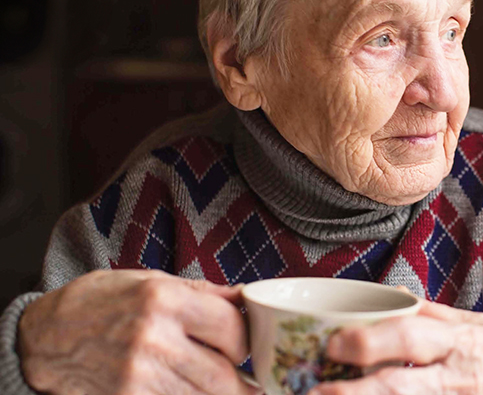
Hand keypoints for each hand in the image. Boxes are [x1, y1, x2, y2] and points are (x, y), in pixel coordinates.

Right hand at [18, 269, 259, 394]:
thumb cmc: (103, 301)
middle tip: (251, 383)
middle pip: (221, 375)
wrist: (48, 334)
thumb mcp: (152, 280)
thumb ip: (203, 292)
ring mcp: (137, 375)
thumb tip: (246, 297)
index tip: (247, 347)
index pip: (230, 327)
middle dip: (242, 382)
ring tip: (230, 389)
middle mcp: (152, 338)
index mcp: (164, 300)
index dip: (246, 341)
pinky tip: (192, 391)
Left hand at [313, 300, 482, 394]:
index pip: (410, 336)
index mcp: (458, 340)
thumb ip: (432, 316)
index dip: (371, 341)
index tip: (333, 342)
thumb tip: (388, 299)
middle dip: (358, 391)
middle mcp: (458, 375)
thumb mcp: (475, 324)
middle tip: (316, 390)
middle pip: (402, 386)